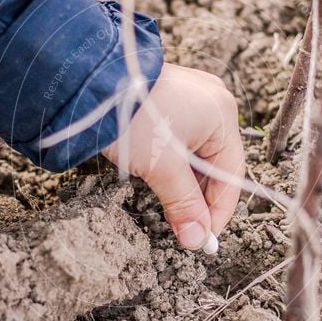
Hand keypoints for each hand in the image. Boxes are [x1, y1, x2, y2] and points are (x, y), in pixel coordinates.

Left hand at [102, 63, 244, 249]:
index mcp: (223, 116)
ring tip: (168, 207)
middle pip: (216, 165)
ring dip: (184, 183)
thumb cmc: (133, 116)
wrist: (89, 79)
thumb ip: (183, 205)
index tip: (202, 241)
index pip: (231, 176)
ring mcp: (193, 98)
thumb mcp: (162, 167)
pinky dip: (173, 163)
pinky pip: (182, 140)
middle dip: (199, 199)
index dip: (218, 213)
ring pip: (197, 155)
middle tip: (184, 230)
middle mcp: (214, 103)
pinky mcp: (170, 99)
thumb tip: (197, 241)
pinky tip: (159, 179)